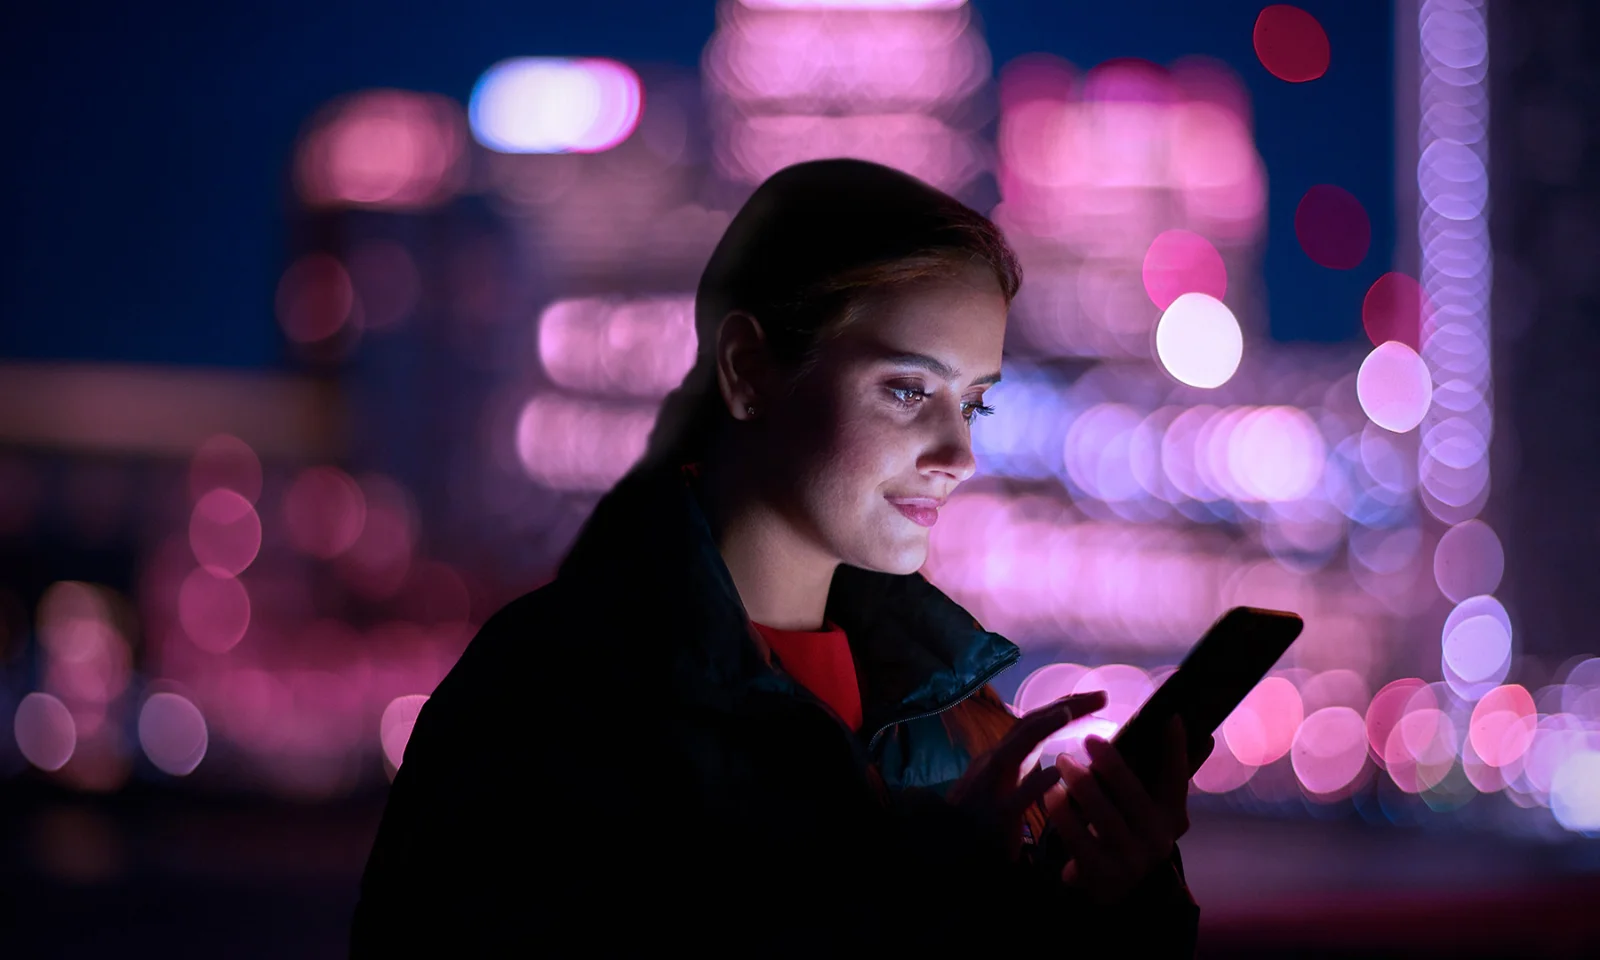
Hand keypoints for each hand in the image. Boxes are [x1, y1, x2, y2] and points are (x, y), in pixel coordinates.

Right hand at [945, 691, 1106, 861]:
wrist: (946, 845)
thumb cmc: (978, 819)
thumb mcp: (1001, 786)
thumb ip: (1023, 770)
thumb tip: (1056, 763)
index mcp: (1001, 758)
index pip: (1033, 724)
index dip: (1063, 707)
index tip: (1094, 698)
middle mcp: (995, 763)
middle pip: (1029, 726)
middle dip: (1064, 707)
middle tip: (1100, 696)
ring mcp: (992, 787)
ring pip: (1015, 750)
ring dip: (1042, 728)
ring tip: (1070, 713)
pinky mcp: (995, 816)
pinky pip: (1016, 798)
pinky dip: (1035, 784)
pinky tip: (1056, 774)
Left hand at [1045, 715, 1193, 904]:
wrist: (1113, 887)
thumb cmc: (1127, 830)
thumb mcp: (1148, 807)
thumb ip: (1158, 773)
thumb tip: (1181, 726)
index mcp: (1172, 818)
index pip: (1178, 780)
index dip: (1176, 750)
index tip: (1170, 717)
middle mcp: (1157, 840)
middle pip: (1135, 797)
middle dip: (1113, 765)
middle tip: (1089, 738)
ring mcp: (1130, 859)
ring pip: (1103, 816)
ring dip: (1082, 784)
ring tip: (1063, 760)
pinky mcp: (1101, 873)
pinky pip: (1078, 837)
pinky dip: (1063, 813)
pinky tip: (1051, 792)